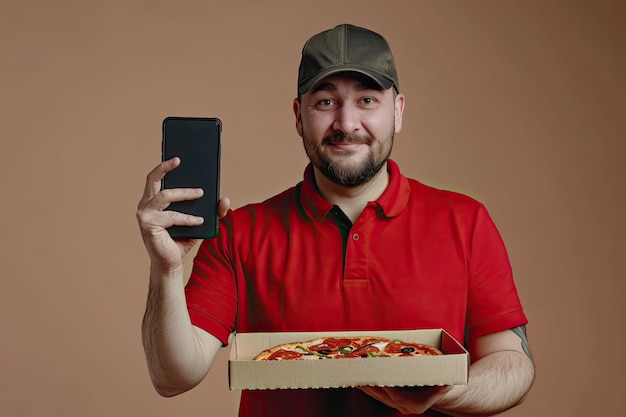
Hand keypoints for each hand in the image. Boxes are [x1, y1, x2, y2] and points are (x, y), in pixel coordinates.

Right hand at [136, 157, 229, 271]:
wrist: (171, 263)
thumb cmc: (183, 239)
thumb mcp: (200, 222)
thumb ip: (213, 211)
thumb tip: (225, 199)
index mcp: (154, 200)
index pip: (155, 178)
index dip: (164, 165)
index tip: (177, 155)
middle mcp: (146, 204)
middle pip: (153, 179)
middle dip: (165, 167)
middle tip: (180, 159)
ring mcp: (145, 214)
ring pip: (166, 195)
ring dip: (185, 193)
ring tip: (201, 193)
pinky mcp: (148, 225)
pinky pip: (171, 216)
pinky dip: (187, 218)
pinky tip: (199, 221)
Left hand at [359, 385, 451, 414]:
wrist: (440, 392)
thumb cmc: (442, 386)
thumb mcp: (445, 385)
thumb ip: (443, 386)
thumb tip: (443, 385)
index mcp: (416, 404)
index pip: (398, 397)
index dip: (388, 390)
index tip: (379, 381)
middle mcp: (405, 407)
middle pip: (384, 396)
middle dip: (372, 386)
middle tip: (362, 375)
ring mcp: (398, 405)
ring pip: (379, 397)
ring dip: (367, 388)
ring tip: (356, 377)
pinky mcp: (393, 401)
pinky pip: (378, 396)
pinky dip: (369, 388)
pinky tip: (360, 381)